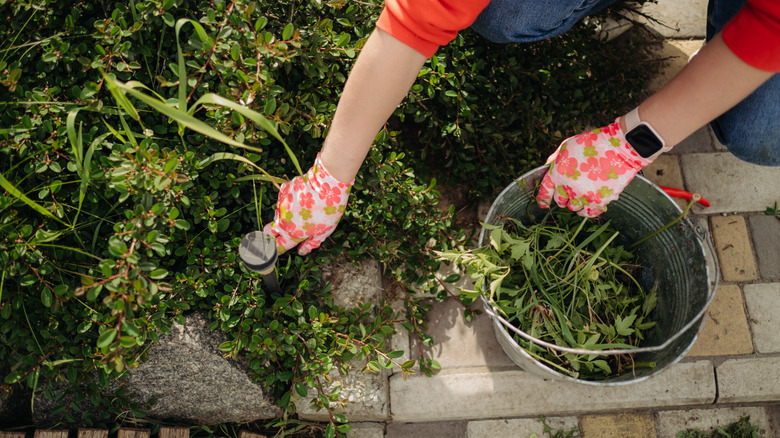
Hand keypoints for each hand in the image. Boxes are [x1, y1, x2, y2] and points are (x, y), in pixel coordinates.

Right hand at [264, 155, 352, 254]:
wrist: (326, 185)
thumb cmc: (328, 210)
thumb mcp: (324, 231)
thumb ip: (311, 243)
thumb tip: (302, 251)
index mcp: (292, 234)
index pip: (277, 247)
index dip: (275, 251)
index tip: (276, 250)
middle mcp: (282, 221)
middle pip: (268, 233)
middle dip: (270, 236)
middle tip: (279, 234)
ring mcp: (280, 205)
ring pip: (277, 215)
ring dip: (284, 216)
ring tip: (301, 210)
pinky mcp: (282, 192)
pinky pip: (282, 200)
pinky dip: (288, 202)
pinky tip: (301, 198)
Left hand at [536, 119, 652, 216]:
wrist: (619, 148)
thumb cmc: (593, 143)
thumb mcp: (567, 145)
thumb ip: (554, 159)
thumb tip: (547, 168)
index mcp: (558, 173)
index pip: (544, 192)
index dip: (542, 199)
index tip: (543, 204)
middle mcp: (568, 187)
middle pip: (560, 201)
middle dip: (563, 197)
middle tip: (570, 191)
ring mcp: (583, 196)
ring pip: (573, 208)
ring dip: (575, 204)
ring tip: (581, 196)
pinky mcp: (599, 201)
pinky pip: (589, 213)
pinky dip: (587, 211)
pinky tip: (588, 206)